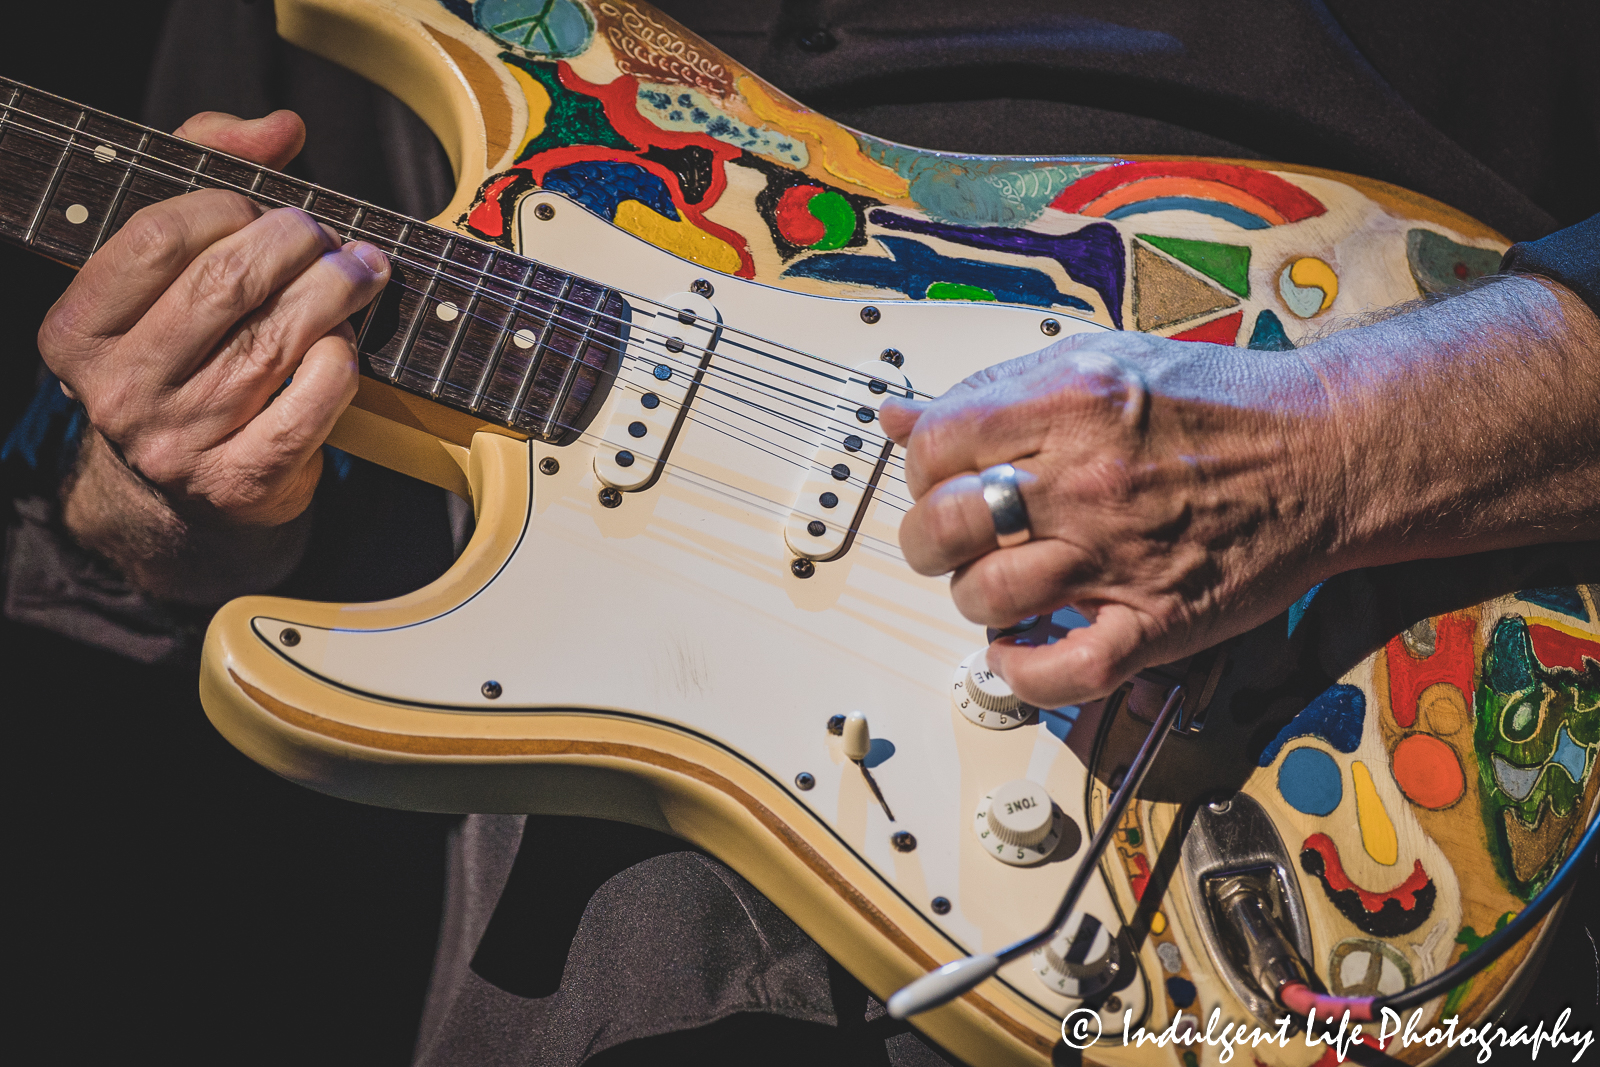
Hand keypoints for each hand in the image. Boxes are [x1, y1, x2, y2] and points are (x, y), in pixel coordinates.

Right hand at [41, 110, 388, 528]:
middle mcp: (119, 391)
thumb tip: (281, 127)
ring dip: (335, 292)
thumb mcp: (164, 267)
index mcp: (77, 331)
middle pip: (227, 285)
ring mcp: (180, 442)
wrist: (177, 494)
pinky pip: (311, 402)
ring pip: (276, 340)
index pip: (157, 239)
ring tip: (361, 271)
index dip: (227, 205)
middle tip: (328, 237)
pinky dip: (341, 362)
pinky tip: (346, 343)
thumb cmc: (178, 353)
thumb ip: (206, 172)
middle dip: (296, 243)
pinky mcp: (242, 482)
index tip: (264, 207)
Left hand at [880, 332, 1339, 706]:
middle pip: (945, 527)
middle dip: (931, 541)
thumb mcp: (1100, 362)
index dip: (924, 470)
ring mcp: (1120, 555)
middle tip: (956, 542)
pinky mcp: (1156, 620)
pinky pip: (1062, 671)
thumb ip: (995, 390)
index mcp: (1068, 405)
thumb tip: (901, 417)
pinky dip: (1023, 673)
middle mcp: (1086, 480)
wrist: (1326, 451)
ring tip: (999, 589)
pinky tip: (1020, 651)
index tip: (943, 482)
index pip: (937, 447)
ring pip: (988, 599)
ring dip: (976, 602)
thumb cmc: (1216, 405)